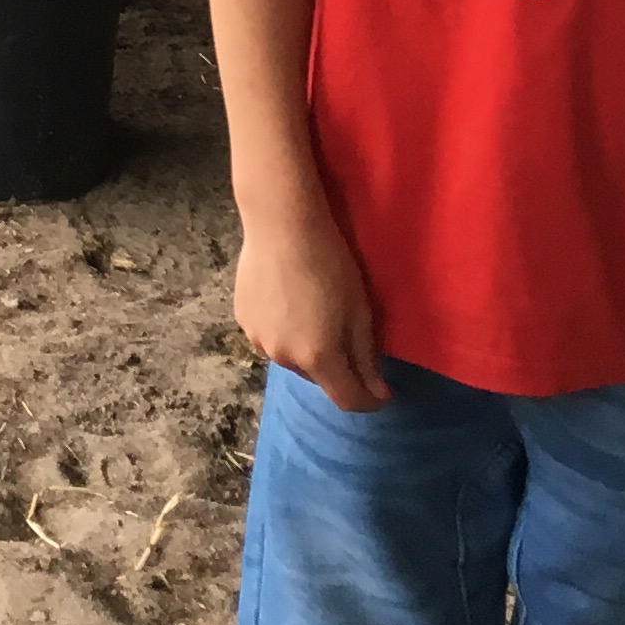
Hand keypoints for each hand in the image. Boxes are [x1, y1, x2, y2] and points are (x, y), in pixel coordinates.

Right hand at [231, 200, 388, 413]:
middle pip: (317, 377)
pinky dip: (283, 331)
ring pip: (291, 358)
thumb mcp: (360, 311)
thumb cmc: (330, 264)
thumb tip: (377, 393)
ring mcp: (258, 340)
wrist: (282, 224)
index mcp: (319, 357)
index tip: (382, 391)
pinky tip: (288, 301)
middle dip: (335, 366)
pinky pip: (270, 338)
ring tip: (311, 313)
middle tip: (343, 332)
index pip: (347, 399)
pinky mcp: (243, 320)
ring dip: (305, 349)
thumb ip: (366, 357)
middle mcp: (285, 358)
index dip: (369, 400)